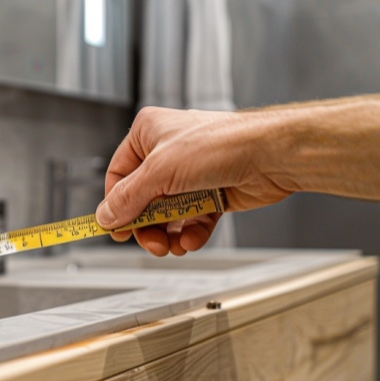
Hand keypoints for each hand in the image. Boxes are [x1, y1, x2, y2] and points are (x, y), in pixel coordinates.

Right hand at [95, 106, 293, 255]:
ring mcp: (190, 174)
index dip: (116, 205)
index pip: (118, 176)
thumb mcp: (160, 171)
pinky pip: (191, 219)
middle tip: (150, 242)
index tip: (115, 228)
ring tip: (172, 245)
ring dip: (167, 234)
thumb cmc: (223, 144)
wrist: (272, 155)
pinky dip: (190, 233)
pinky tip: (191, 239)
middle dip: (146, 226)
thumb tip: (107, 216)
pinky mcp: (210, 192)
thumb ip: (128, 197)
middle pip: (141, 200)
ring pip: (166, 214)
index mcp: (148, 134)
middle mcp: (167, 153)